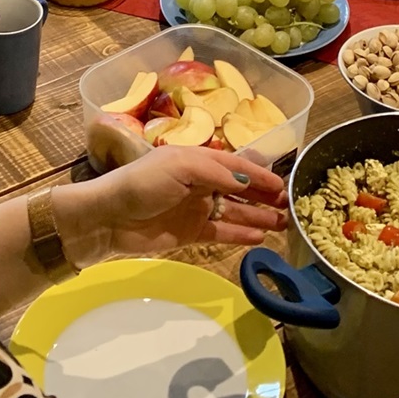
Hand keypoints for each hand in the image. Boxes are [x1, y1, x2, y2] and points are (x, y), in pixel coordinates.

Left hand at [51, 147, 287, 267]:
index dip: (260, 174)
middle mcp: (200, 183)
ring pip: (235, 212)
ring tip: (282, 224)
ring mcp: (197, 208)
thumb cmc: (142, 184)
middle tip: (290, 206)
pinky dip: (241, 234)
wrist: (109, 218)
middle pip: (239, 188)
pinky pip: (222, 232)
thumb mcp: (180, 167)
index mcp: (197, 159)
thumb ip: (216, 173)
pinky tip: (260, 237)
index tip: (283, 185)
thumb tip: (248, 180)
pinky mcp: (190, 233)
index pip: (236, 165)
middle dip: (264, 195)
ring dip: (258, 217)